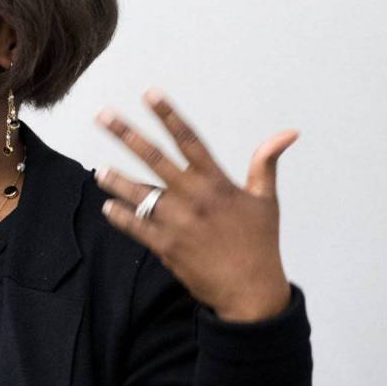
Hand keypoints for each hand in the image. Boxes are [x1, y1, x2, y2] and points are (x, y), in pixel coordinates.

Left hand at [93, 88, 296, 322]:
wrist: (251, 291)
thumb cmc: (259, 242)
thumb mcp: (266, 199)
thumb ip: (266, 163)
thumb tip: (288, 133)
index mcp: (218, 183)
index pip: (190, 140)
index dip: (169, 115)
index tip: (150, 94)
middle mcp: (195, 198)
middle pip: (155, 159)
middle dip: (127, 135)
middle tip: (103, 115)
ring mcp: (178, 223)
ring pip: (139, 194)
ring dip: (116, 181)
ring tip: (98, 171)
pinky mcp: (167, 247)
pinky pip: (137, 227)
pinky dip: (121, 217)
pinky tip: (108, 207)